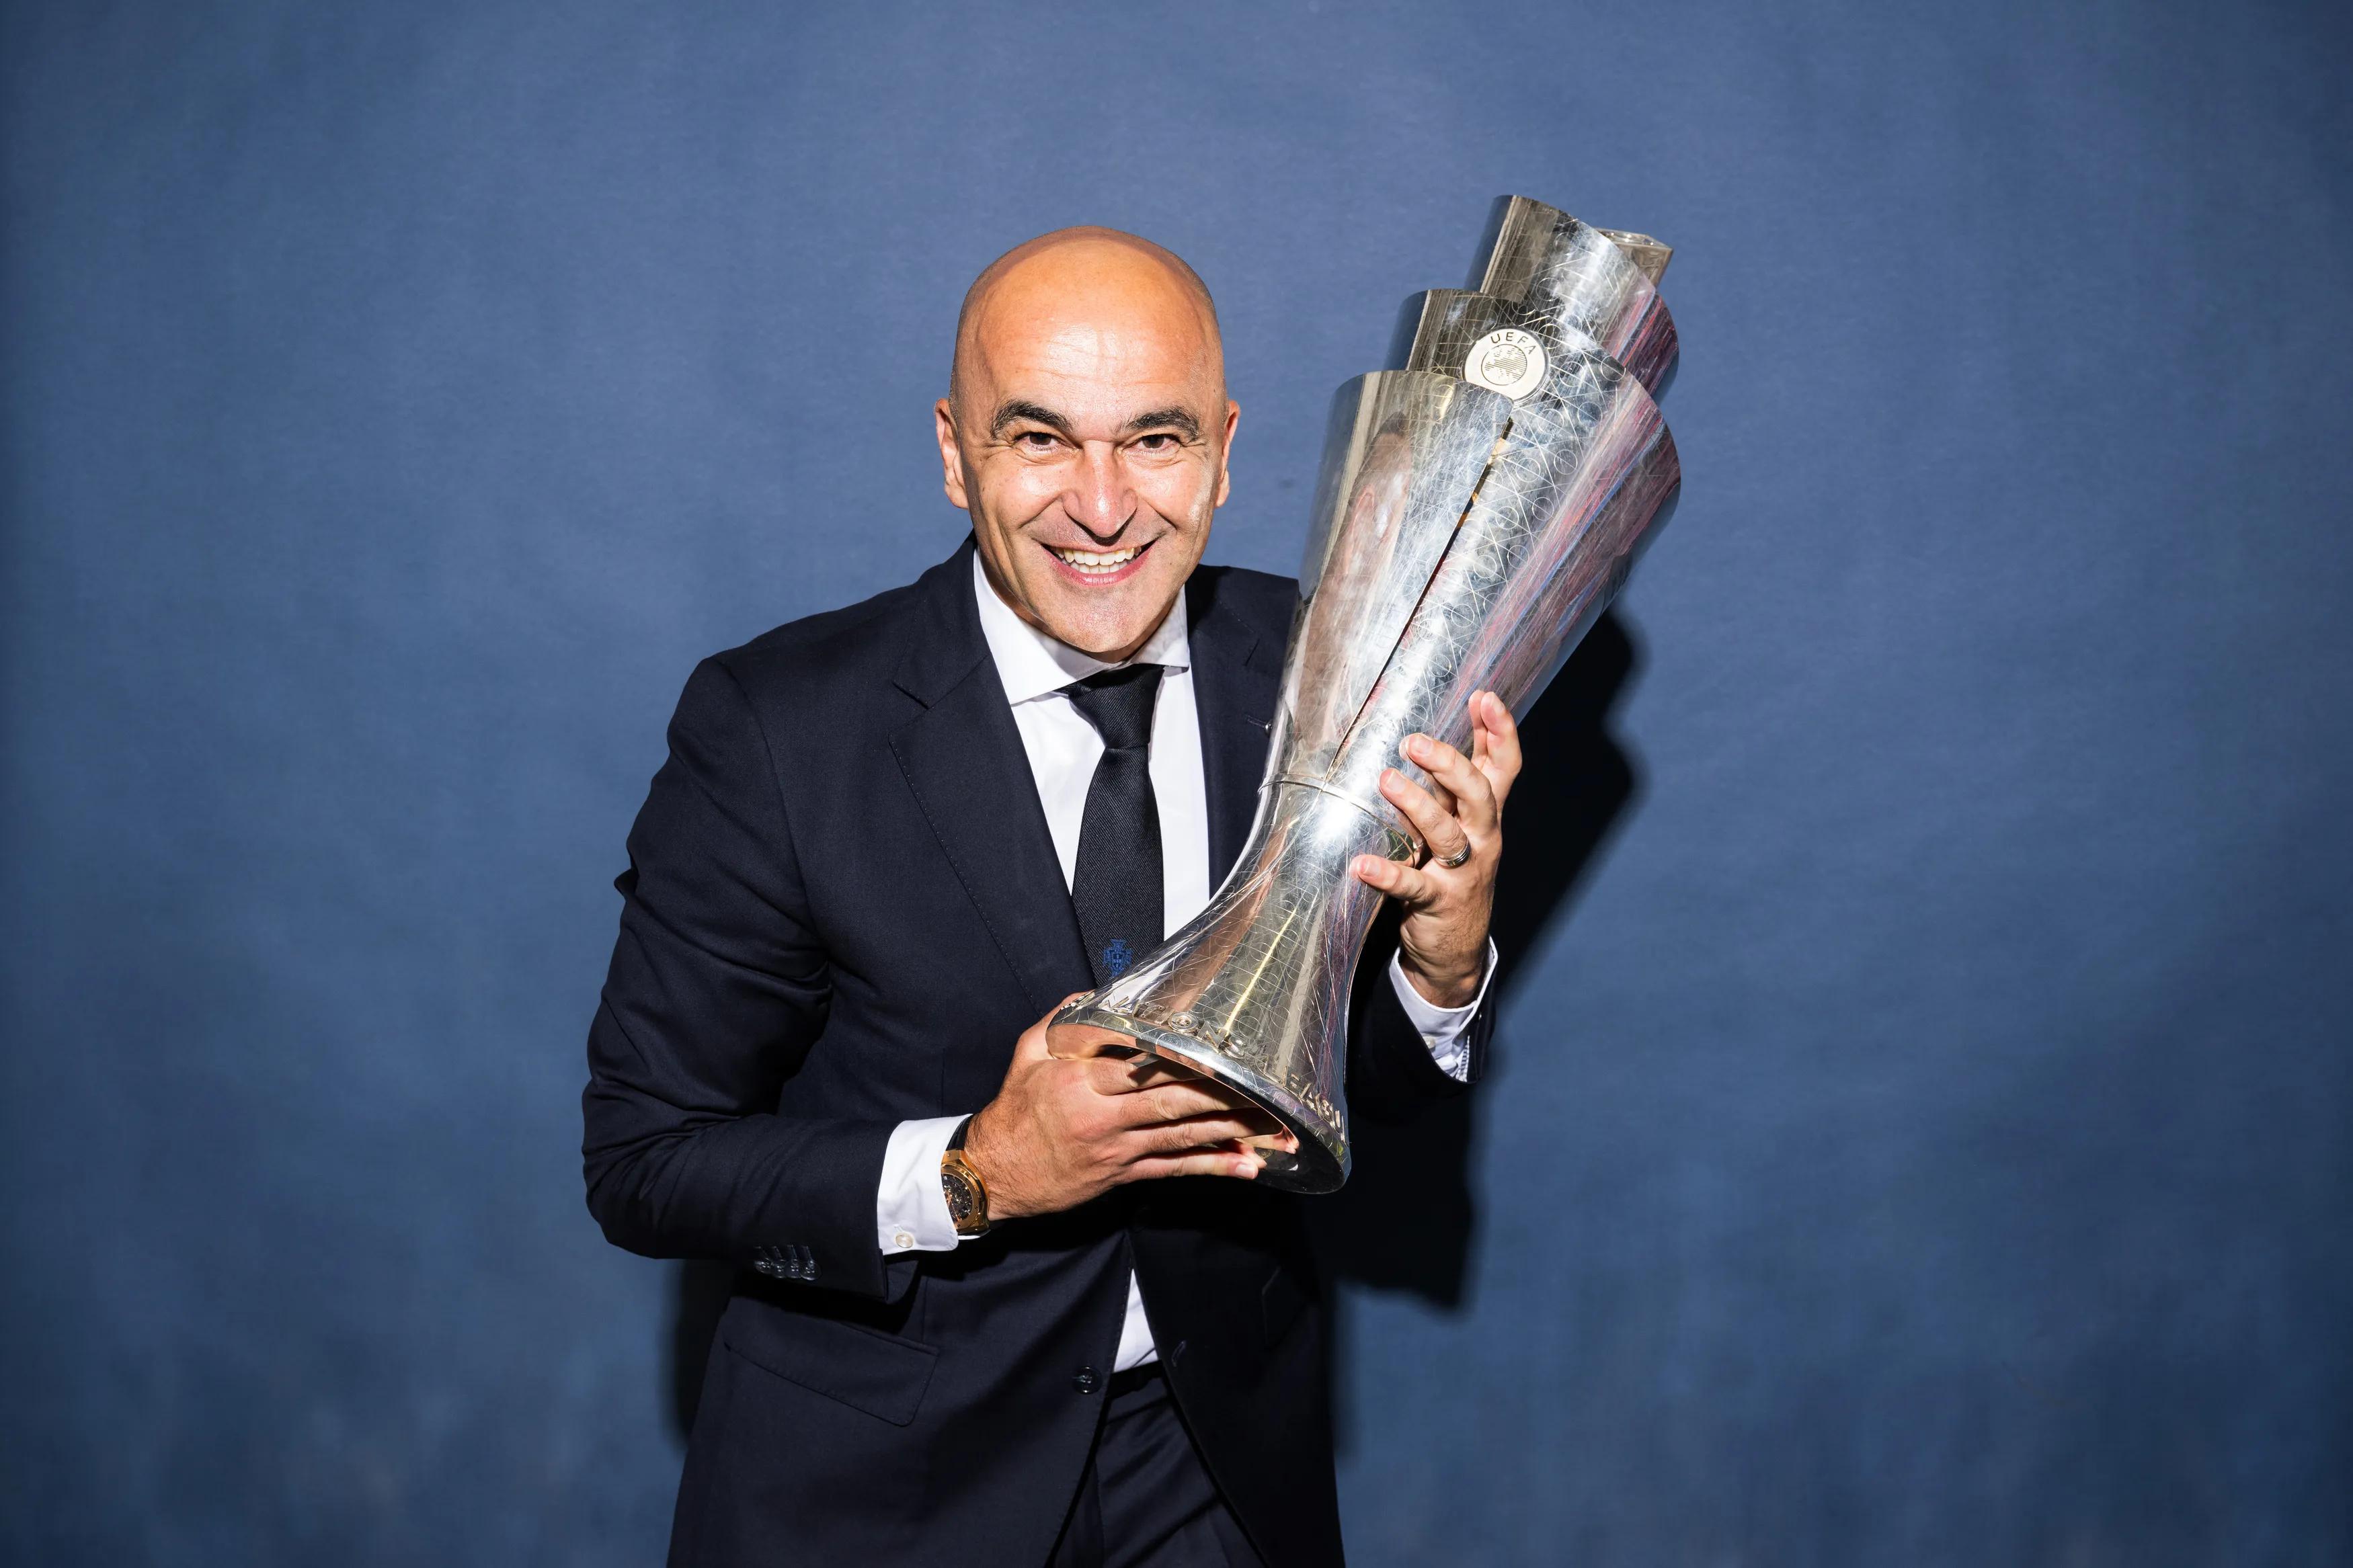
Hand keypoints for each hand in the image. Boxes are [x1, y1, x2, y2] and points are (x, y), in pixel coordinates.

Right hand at [963, 998, 1294, 1219]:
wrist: (995, 1174)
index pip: (1141, 1066)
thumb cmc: (1015, 1110)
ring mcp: (1119, 1150)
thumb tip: (1097, 994)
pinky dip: (1214, 1167)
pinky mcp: (1125, 1174)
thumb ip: (1062, 1020)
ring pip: (1185, 1138)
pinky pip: (1176, 1171)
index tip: (1221, 1050)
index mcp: (1082, 1082)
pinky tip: (1249, 1166)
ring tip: (1279, 1128)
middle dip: (1226, 1096)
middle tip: (1271, 1090)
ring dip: (1235, 1132)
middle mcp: (1105, 1117)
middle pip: (1175, 1103)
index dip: (1183, 1060)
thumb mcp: (1028, 1054)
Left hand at [1351, 690, 1521, 1007]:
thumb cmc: (1455, 872)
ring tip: (1386, 780)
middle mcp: (1482, 839)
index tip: (1484, 698)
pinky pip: (1411, 885)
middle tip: (1413, 741)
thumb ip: (1456, 783)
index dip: (1501, 732)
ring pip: (1447, 833)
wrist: (1456, 949)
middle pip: (1478, 794)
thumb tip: (1447, 731)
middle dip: (1450, 764)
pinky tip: (1362, 864)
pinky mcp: (1436, 903)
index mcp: (1487, 815)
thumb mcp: (1462, 824)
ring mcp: (1462, 872)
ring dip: (1417, 805)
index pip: (1504, 768)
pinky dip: (1387, 874)